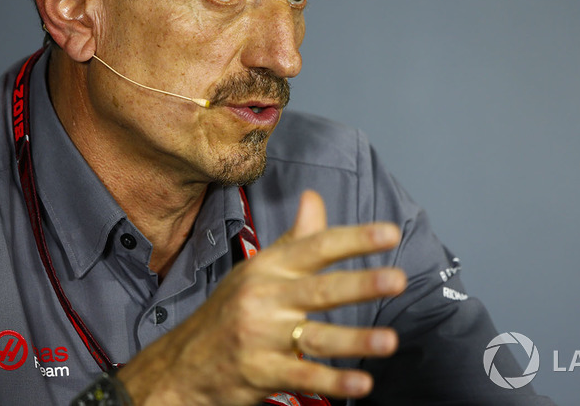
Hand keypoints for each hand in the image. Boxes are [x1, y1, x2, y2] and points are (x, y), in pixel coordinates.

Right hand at [117, 190, 407, 404]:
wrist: (181, 364)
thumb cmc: (228, 311)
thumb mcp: (257, 270)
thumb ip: (295, 239)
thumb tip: (315, 197)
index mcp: (268, 269)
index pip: (315, 247)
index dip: (354, 239)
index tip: (390, 233)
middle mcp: (264, 299)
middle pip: (319, 291)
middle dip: (360, 284)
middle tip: (397, 279)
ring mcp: (261, 338)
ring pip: (315, 337)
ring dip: (354, 340)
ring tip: (390, 342)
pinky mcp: (260, 374)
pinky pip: (303, 377)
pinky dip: (333, 381)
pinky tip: (362, 383)